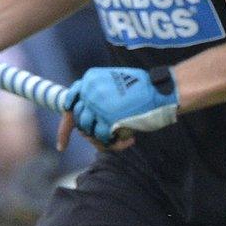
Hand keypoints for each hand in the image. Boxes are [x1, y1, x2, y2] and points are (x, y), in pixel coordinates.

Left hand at [59, 65, 178, 148]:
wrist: (162, 91)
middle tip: (109, 138)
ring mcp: (97, 104)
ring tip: (122, 138)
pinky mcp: (107, 119)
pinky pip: (102, 140)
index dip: (65, 127)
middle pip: (79, 122)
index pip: (69, 104)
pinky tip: (130, 140)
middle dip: (91, 134)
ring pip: (88, 132)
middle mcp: (89, 90)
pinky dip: (115, 144)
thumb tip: (86, 131)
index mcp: (90, 79)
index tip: (62, 146)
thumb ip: (98, 100)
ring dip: (104, 140)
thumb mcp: (114, 86)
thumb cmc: (144, 91)